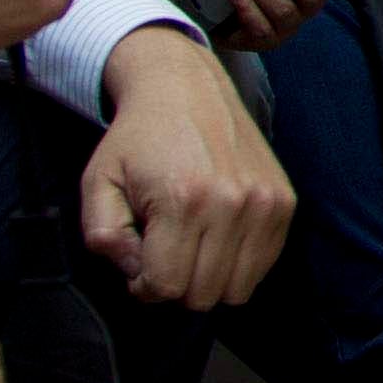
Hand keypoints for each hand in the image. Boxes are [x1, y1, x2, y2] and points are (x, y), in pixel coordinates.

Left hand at [82, 28, 294, 304]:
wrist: (187, 87)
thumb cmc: (137, 138)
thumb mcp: (97, 182)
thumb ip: (103, 236)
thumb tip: (137, 272)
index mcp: (182, 200)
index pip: (166, 287)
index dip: (144, 284)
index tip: (139, 259)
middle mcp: (232, 204)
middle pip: (202, 295)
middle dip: (176, 284)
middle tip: (164, 251)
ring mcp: (265, 203)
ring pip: (238, 290)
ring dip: (209, 279)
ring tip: (192, 246)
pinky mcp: (285, 200)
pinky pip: (264, 265)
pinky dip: (238, 264)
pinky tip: (217, 235)